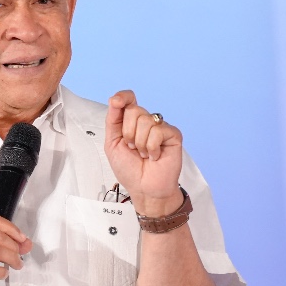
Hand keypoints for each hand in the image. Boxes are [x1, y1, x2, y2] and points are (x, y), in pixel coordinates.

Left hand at [104, 90, 183, 216]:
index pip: (129, 99)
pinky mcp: (173, 135)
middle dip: (128, 133)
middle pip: (134, 110)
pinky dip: (152, 147)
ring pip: (146, 121)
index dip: (123, 97)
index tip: (116, 102)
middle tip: (132, 148)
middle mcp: (146, 122)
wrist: (144, 189)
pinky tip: (154, 156)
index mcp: (131, 122)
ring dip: (140, 143)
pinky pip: (158, 131)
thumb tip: (115, 98)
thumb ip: (113, 120)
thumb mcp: (112, 143)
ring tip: (143, 154)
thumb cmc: (129, 170)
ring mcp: (161, 127)